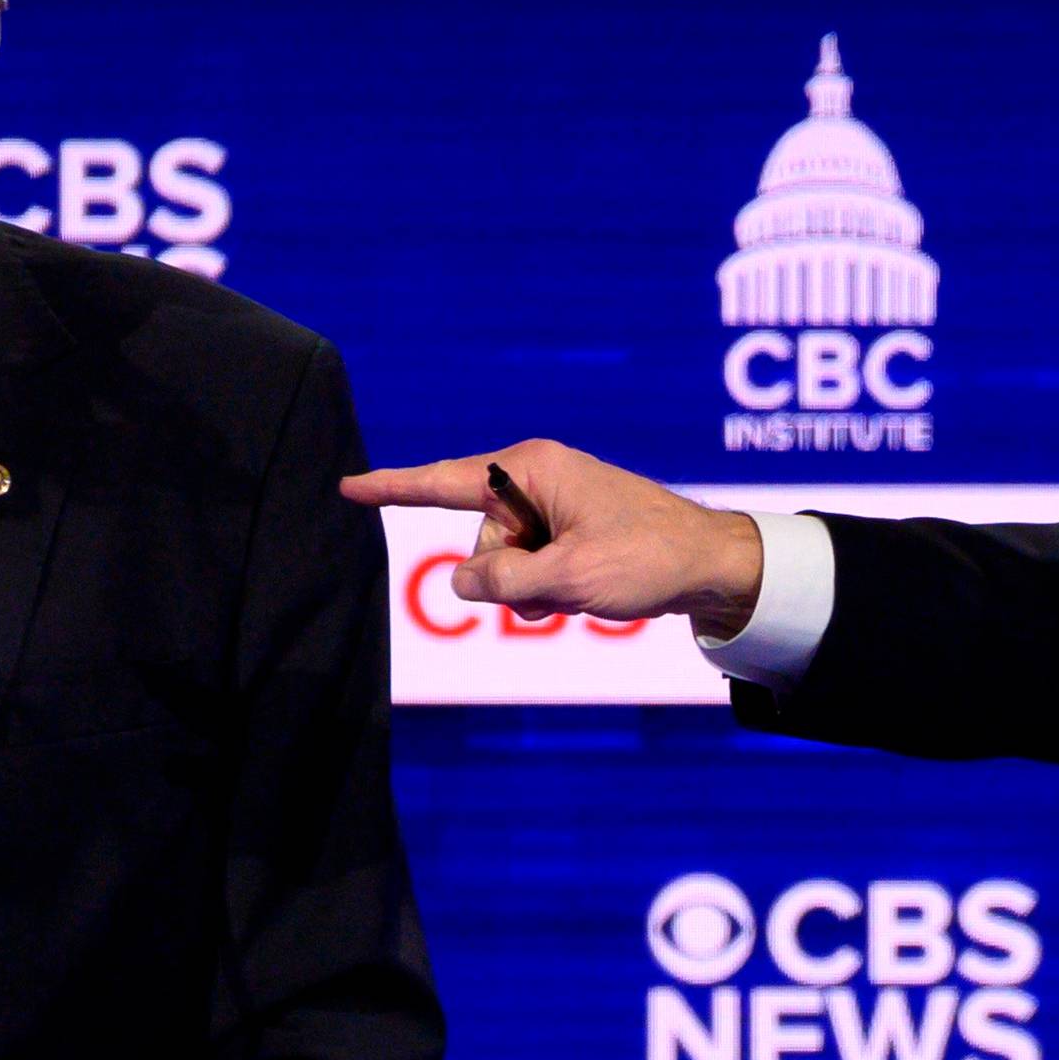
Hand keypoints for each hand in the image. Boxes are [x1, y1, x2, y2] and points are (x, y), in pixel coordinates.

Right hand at [340, 440, 764, 639]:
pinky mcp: (568, 528)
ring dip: (534, 587)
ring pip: (506, 561)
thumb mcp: (569, 578)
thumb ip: (503, 582)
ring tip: (585, 587)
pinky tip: (588, 589)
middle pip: (481, 540)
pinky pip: (531, 566)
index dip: (392, 489)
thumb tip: (461, 581)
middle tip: (566, 582)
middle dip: (509, 574)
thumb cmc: (648, 559)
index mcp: (532, 470)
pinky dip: (549, 587)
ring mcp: (553, 503)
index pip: (445, 482)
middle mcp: (536, 478)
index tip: (346, 488)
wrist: (712, 565)